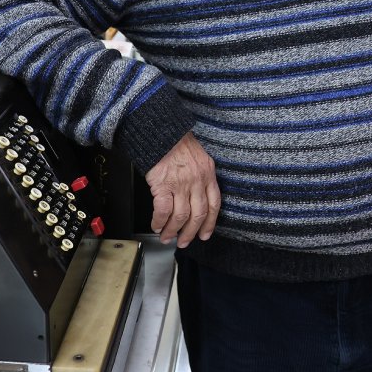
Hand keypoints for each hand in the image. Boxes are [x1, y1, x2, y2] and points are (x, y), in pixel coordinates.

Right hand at [144, 132, 220, 248]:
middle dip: (191, 232)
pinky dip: (159, 221)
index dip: (210, 223)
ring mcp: (180, 183)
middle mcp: (197, 180)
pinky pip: (162, 210)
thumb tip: (196, 196)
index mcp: (208, 173)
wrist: (161, 130)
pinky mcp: (162, 184)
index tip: (205, 234)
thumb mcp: (198, 156)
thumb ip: (201, 175)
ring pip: (180, 216)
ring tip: (167, 237)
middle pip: (198, 214)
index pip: (214, 204)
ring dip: (173, 230)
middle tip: (184, 242)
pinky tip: (157, 226)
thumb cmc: (176, 141)